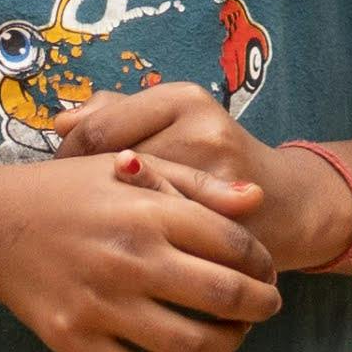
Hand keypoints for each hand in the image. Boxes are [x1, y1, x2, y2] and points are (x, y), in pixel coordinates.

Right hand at [0, 151, 283, 351]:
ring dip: (227, 343)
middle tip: (268, 306)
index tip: (268, 271)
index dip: (264, 263)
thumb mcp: (133, 169)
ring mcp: (100, 304)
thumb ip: (198, 185)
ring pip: (190, 343)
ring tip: (234, 332)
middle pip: (223, 296)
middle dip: (261, 306)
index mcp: (149, 212)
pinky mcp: (74, 340)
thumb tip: (258, 199)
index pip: (235, 245)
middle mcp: (129, 259)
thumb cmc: (72, 192)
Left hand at [50, 81, 351, 274]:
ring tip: (91, 226)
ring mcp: (217, 183)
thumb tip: (60, 124)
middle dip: (80, 192)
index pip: (97, 129)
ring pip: (130, 208)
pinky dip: (134, 247)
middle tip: (70, 207)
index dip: (67, 157)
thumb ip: (117, 112)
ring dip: (101, 220)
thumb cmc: (216, 159)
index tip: (61, 174)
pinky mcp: (225, 228)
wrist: (290, 204)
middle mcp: (204, 133)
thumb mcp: (176, 119)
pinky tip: (122, 250)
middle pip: (108, 167)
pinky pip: (159, 242)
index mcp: (187, 100)